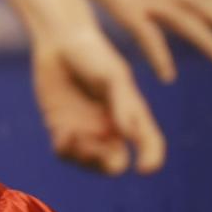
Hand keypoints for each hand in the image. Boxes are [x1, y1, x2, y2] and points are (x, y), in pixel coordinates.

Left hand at [31, 25, 165, 174]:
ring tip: (72, 137)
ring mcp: (86, 129)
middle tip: (93, 150)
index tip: (143, 169)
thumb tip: (131, 136)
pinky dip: (65, 150)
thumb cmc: (93, 54)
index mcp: (131, 113)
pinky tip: (61, 133)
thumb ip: (123, 103)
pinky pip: (66, 153)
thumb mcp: (112, 76)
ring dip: (82, 159)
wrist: (59, 42)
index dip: (151, 160)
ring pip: (89, 162)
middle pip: (115, 163)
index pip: (149, 144)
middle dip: (105, 165)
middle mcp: (110, 126)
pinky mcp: (62, 127)